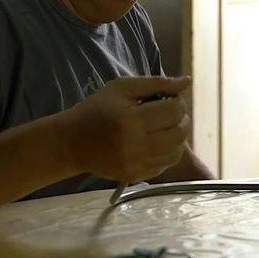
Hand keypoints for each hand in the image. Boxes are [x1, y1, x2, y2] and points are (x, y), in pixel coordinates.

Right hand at [61, 76, 191, 181]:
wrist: (71, 143)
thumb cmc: (96, 110)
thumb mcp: (121, 88)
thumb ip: (157, 83)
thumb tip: (187, 81)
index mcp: (131, 120)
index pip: (174, 111)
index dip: (179, 102)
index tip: (170, 98)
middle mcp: (136, 145)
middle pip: (180, 133)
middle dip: (182, 119)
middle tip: (171, 112)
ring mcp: (137, 164)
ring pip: (177, 151)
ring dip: (178, 136)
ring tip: (165, 126)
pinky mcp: (136, 175)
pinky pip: (166, 164)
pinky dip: (169, 151)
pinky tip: (158, 140)